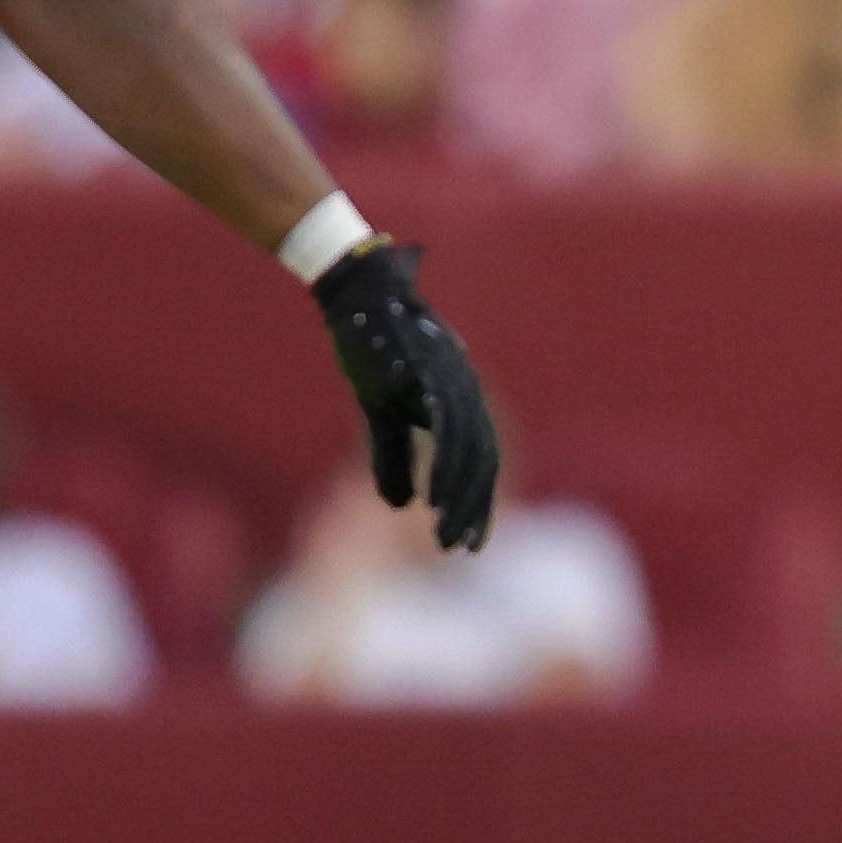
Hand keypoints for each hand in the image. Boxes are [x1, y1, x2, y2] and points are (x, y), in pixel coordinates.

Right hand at [313, 240, 500, 551]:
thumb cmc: (371, 349)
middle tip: (457, 549)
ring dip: (460, 498)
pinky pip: (446, 429)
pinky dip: (444, 467)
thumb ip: (391, 458)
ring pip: (470, 452)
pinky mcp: (428, 375)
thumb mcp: (379, 412)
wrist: (357, 293)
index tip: (469, 546)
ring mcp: (451, 381)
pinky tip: (434, 498)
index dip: (478, 505)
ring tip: (445, 533)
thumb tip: (397, 508)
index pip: (482, 463)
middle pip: (484, 463)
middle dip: (473, 511)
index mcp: (461, 402)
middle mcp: (467, 392)